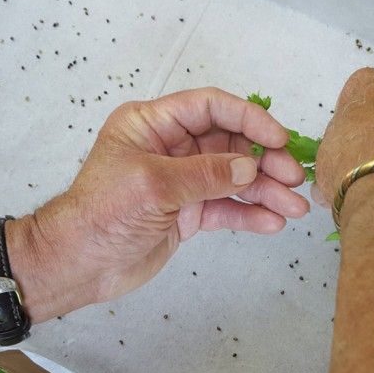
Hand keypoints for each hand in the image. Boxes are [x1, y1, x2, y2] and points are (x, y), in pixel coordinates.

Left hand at [13, 88, 308, 308]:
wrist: (78, 265)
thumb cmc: (102, 214)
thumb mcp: (153, 185)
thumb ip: (204, 174)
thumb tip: (250, 167)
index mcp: (153, 125)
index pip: (209, 107)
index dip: (248, 118)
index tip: (278, 138)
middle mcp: (171, 148)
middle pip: (229, 143)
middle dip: (264, 159)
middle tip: (295, 178)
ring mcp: (181, 182)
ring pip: (233, 177)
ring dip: (265, 191)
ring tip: (295, 208)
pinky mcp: (187, 213)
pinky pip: (225, 207)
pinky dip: (248, 214)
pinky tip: (272, 223)